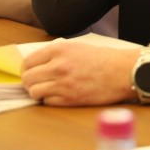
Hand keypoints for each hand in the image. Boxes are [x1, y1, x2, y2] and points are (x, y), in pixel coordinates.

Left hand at [21, 43, 138, 105]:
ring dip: (38, 92)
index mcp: (59, 50)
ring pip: (34, 92)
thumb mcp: (76, 47)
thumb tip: (37, 64)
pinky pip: (47, 102)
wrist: (122, 72)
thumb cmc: (103, 59)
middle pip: (27, 78)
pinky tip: (60, 95)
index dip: (27, 69)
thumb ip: (56, 54)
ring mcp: (63, 84)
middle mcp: (58, 66)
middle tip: (38, 83)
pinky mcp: (69, 99)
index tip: (31, 72)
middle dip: (30, 82)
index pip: (28, 62)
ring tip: (48, 90)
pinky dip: (50, 100)